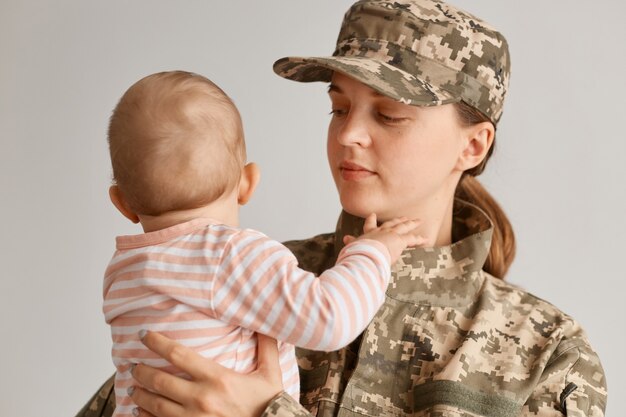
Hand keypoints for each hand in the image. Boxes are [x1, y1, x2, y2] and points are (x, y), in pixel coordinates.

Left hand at [129, 331, 282, 416]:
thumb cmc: (268, 405)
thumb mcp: (271, 373)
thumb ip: (266, 346)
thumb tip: (264, 322)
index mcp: (218, 378)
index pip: (178, 355)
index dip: (157, 342)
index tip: (144, 335)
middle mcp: (201, 398)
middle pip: (160, 381)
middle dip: (141, 370)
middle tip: (133, 365)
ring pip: (155, 405)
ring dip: (139, 394)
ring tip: (131, 386)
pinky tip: (138, 411)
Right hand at [343, 213, 423, 262]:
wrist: (364, 254)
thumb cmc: (356, 253)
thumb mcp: (351, 247)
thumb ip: (350, 243)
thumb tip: (345, 239)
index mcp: (368, 234)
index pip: (369, 225)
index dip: (371, 220)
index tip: (372, 215)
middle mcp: (380, 231)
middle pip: (391, 223)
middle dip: (397, 220)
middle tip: (403, 217)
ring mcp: (391, 234)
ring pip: (403, 227)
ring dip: (411, 224)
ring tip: (418, 221)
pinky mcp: (399, 240)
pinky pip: (412, 238)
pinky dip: (419, 239)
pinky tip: (426, 238)